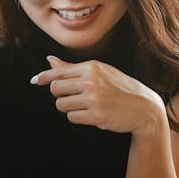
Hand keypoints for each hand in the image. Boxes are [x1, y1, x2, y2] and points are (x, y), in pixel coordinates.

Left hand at [31, 55, 165, 134]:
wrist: (144, 108)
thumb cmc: (119, 88)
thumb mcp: (99, 72)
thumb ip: (72, 68)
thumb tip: (49, 59)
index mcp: (92, 67)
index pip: (59, 71)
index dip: (43, 77)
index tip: (34, 80)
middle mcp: (92, 81)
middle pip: (56, 89)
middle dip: (60, 95)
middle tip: (74, 97)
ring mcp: (94, 98)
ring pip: (61, 105)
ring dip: (69, 108)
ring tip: (85, 106)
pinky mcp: (96, 115)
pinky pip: (71, 117)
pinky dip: (77, 117)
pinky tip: (91, 114)